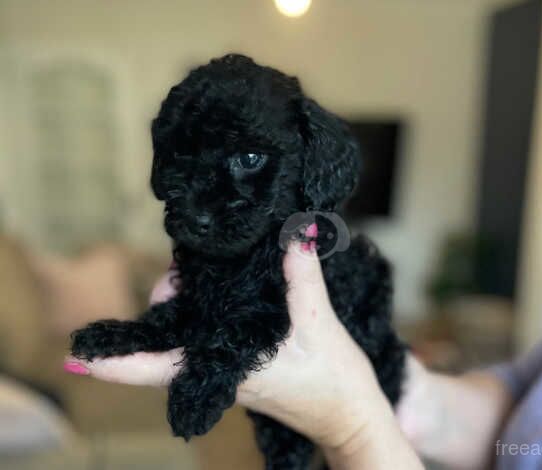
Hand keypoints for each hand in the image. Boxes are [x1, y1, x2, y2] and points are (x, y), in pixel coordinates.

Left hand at [64, 242, 392, 451]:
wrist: (352, 416)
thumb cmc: (333, 385)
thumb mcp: (317, 326)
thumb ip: (302, 277)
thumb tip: (295, 232)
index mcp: (225, 369)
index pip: (154, 369)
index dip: (113, 362)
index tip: (77, 354)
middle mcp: (218, 371)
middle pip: (168, 342)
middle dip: (165, 304)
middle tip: (180, 270)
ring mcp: (230, 368)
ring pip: (189, 336)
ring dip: (187, 304)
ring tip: (197, 269)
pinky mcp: (246, 362)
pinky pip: (213, 334)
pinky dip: (208, 310)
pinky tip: (220, 287)